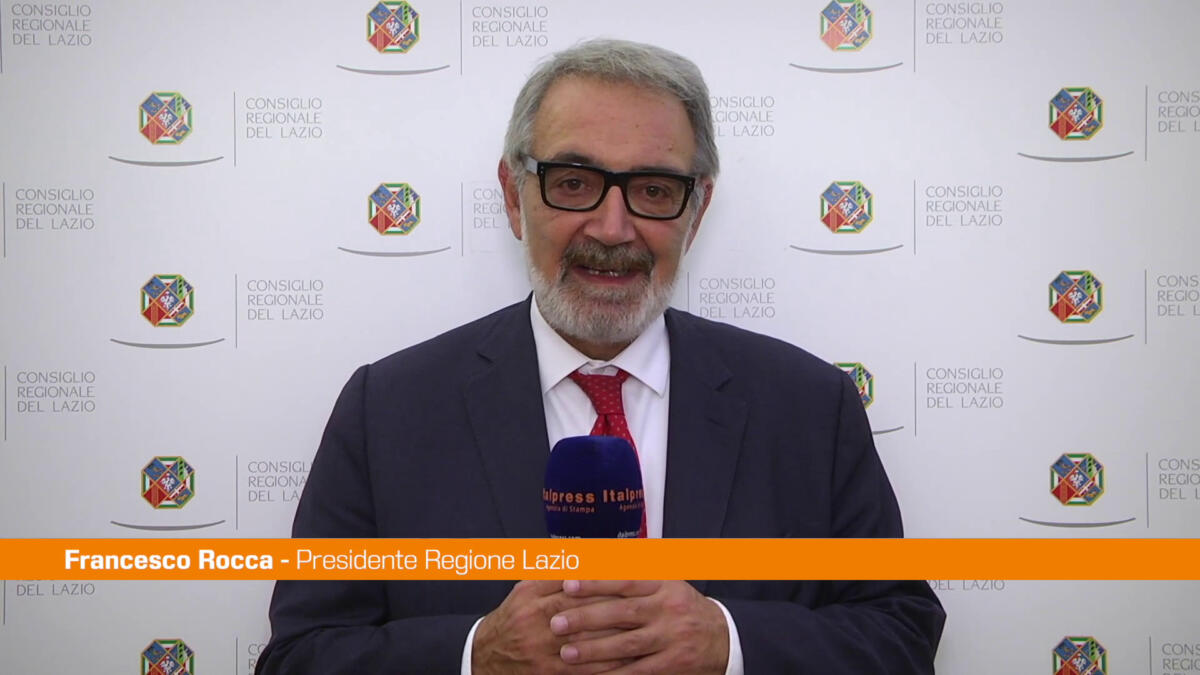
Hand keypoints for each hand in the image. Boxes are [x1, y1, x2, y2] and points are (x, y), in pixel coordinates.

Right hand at [471, 580, 630, 674]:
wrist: (484, 655)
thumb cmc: (514, 618)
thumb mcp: (526, 588)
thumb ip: (554, 572)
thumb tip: (589, 554)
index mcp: (530, 593)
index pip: (569, 582)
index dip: (600, 579)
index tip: (627, 576)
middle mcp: (533, 618)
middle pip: (579, 610)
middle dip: (612, 608)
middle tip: (641, 605)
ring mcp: (538, 648)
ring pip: (583, 641)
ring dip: (614, 638)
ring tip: (640, 633)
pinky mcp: (545, 672)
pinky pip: (580, 670)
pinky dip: (605, 666)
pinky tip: (626, 662)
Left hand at [549, 580, 728, 673]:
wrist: (721, 637)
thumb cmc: (681, 607)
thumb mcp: (664, 581)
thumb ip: (632, 571)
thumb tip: (593, 558)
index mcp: (662, 584)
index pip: (625, 581)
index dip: (595, 582)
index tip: (567, 585)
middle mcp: (668, 609)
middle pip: (622, 613)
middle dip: (586, 619)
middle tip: (556, 623)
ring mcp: (671, 638)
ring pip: (627, 645)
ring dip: (594, 651)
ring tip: (566, 653)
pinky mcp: (673, 664)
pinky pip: (638, 671)